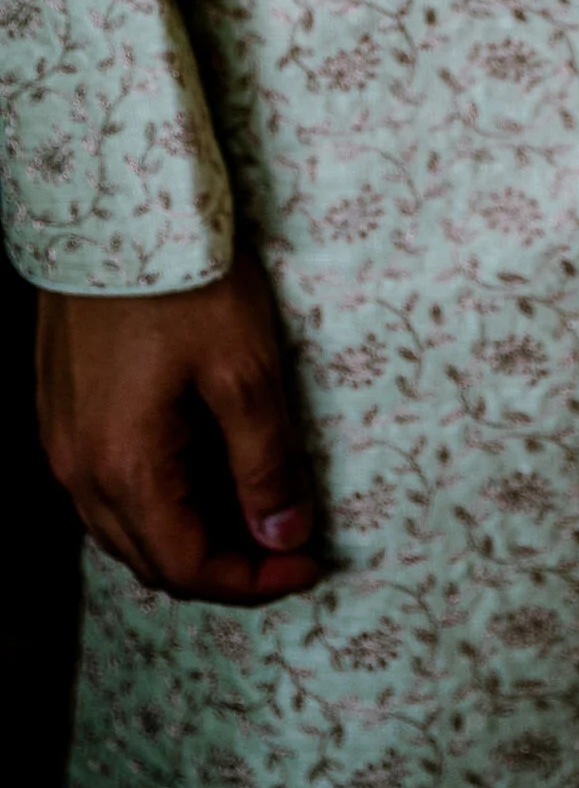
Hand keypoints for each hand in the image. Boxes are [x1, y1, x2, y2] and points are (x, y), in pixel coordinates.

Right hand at [37, 245, 323, 602]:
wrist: (115, 206)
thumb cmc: (186, 280)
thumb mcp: (244, 369)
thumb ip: (264, 462)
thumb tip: (282, 537)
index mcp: (125, 468)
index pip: (187, 566)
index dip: (252, 581)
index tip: (308, 564)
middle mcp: (78, 469)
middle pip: (150, 558)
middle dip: (223, 567)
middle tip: (288, 546)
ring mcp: (62, 440)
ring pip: (123, 528)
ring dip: (187, 536)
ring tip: (253, 512)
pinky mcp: (61, 408)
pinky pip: (105, 487)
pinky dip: (157, 500)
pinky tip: (201, 472)